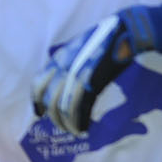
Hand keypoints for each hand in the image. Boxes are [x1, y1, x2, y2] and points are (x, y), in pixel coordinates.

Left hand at [31, 8, 154, 134]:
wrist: (124, 31)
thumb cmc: (103, 40)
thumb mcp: (78, 48)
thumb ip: (68, 63)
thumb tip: (64, 81)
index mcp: (59, 58)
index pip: (38, 83)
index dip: (37, 102)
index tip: (40, 114)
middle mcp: (64, 66)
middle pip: (50, 100)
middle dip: (55, 118)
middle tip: (63, 127)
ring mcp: (77, 74)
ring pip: (63, 107)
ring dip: (68, 124)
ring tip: (75, 131)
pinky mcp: (93, 81)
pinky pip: (80, 108)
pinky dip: (80, 122)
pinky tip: (84, 128)